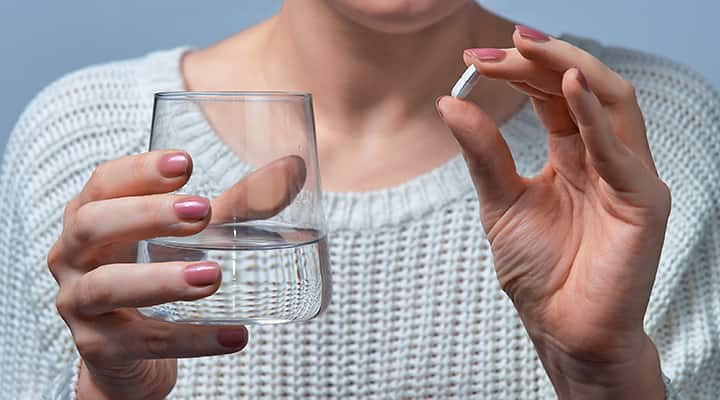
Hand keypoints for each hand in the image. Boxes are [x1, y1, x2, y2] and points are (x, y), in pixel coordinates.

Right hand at [48, 151, 304, 398]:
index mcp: (93, 216)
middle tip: (202, 212)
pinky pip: (141, 343)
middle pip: (92, 225)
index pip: (103, 182)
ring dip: (163, 279)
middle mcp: (73, 256)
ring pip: (107, 287)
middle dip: (146, 215)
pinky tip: (235, 336)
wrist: (132, 353)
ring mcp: (79, 304)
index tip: (186, 163)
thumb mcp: (195, 236)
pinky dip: (191, 339)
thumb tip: (295, 168)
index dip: (139, 170)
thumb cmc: (160, 272)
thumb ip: (240, 204)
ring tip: (214, 276)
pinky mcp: (99, 348)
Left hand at [437, 26, 668, 398]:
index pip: (553, 95)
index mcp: (574, 155)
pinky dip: (594, 114)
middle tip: (498, 47)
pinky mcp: (643, 202)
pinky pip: (620, 150)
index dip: (521, 70)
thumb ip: (483, 153)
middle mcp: (605, 158)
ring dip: (570, 68)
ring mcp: (629, 176)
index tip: (475, 59)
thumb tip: (449, 102)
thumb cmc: (539, 272)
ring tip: (530, 47)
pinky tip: (568, 86)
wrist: (561, 329)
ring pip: (612, 101)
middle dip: (542, 60)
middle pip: (583, 87)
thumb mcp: (499, 202)